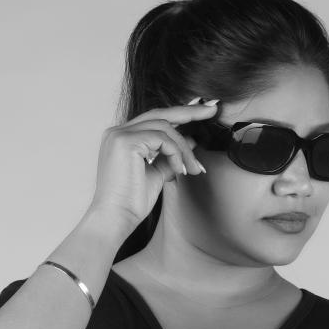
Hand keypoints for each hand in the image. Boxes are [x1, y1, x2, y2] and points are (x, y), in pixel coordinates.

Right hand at [87, 97, 217, 233]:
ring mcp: (120, 134)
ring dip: (184, 148)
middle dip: (189, 111)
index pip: (154, 119)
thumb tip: (191, 140)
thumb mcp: (157, 174)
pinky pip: (162, 139)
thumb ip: (170, 155)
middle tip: (212, 110)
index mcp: (123, 137)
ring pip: (164, 127)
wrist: (116, 218)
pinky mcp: (125, 141)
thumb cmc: (131, 202)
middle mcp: (118, 131)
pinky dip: (176, 153)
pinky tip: (180, 170)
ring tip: (194, 168)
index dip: (179, 114)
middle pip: (159, 113)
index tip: (202, 112)